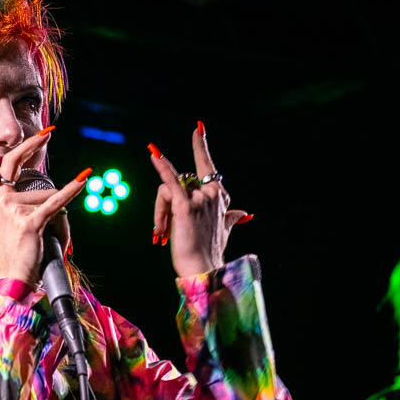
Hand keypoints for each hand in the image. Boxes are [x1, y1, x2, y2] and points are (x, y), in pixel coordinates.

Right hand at [0, 134, 87, 283]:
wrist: (9, 282)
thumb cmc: (18, 256)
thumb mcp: (19, 224)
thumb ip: (33, 205)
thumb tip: (59, 193)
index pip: (10, 164)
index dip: (27, 147)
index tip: (43, 134)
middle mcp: (2, 201)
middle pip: (39, 185)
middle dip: (45, 180)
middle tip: (51, 165)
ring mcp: (14, 210)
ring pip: (51, 201)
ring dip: (59, 221)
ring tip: (50, 243)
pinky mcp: (29, 222)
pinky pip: (56, 203)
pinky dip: (71, 191)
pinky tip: (83, 180)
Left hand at [149, 122, 249, 276]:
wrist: (203, 270)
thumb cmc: (210, 252)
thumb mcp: (223, 231)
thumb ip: (231, 218)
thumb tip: (245, 213)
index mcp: (219, 197)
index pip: (207, 168)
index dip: (201, 147)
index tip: (198, 128)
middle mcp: (212, 194)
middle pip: (179, 184)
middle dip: (165, 206)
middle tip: (162, 231)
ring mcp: (199, 200)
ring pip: (168, 191)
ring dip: (159, 213)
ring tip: (160, 233)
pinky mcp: (185, 208)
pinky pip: (171, 182)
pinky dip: (162, 166)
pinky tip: (154, 153)